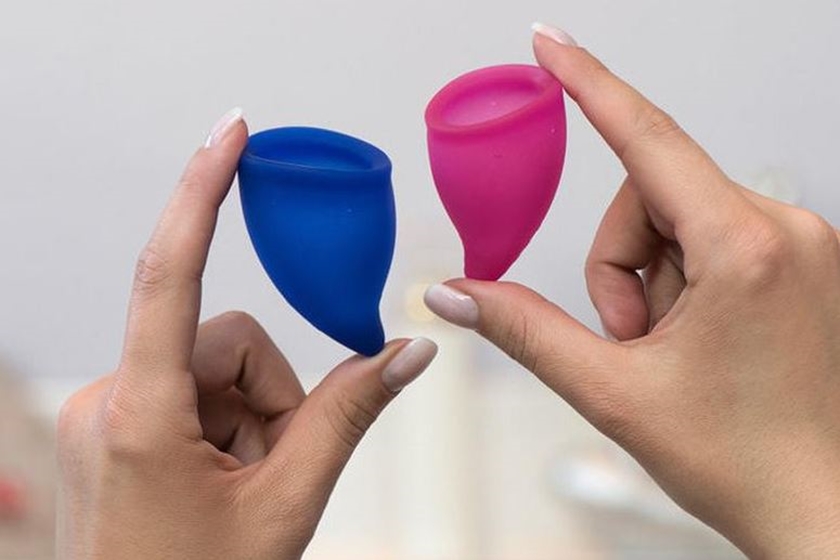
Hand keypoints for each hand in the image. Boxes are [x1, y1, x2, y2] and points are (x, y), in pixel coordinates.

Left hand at [57, 110, 437, 559]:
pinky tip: (221, 480)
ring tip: (245, 484)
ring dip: (249, 415)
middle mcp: (109, 398)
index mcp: (143, 415)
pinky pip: (187, 386)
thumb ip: (350, 414)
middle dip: (271, 394)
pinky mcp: (114, 421)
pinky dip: (224, 422)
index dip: (203, 191)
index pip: (171, 273)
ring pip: (212, 364)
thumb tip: (412, 351)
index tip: (231, 131)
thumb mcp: (288, 505)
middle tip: (274, 468)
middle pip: (227, 338)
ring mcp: (107, 411)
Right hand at [425, 29, 839, 557]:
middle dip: (616, 268)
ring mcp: (797, 243)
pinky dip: (678, 282)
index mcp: (745, 249)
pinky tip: (695, 338)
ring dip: (646, 282)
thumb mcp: (613, 391)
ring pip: (672, 220)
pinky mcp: (795, 259)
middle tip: (632, 340)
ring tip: (668, 349)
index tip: (550, 44)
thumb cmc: (743, 461)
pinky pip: (707, 237)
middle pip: (647, 197)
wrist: (818, 511)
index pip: (647, 138)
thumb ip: (523, 330)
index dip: (588, 85)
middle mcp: (785, 229)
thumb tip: (456, 292)